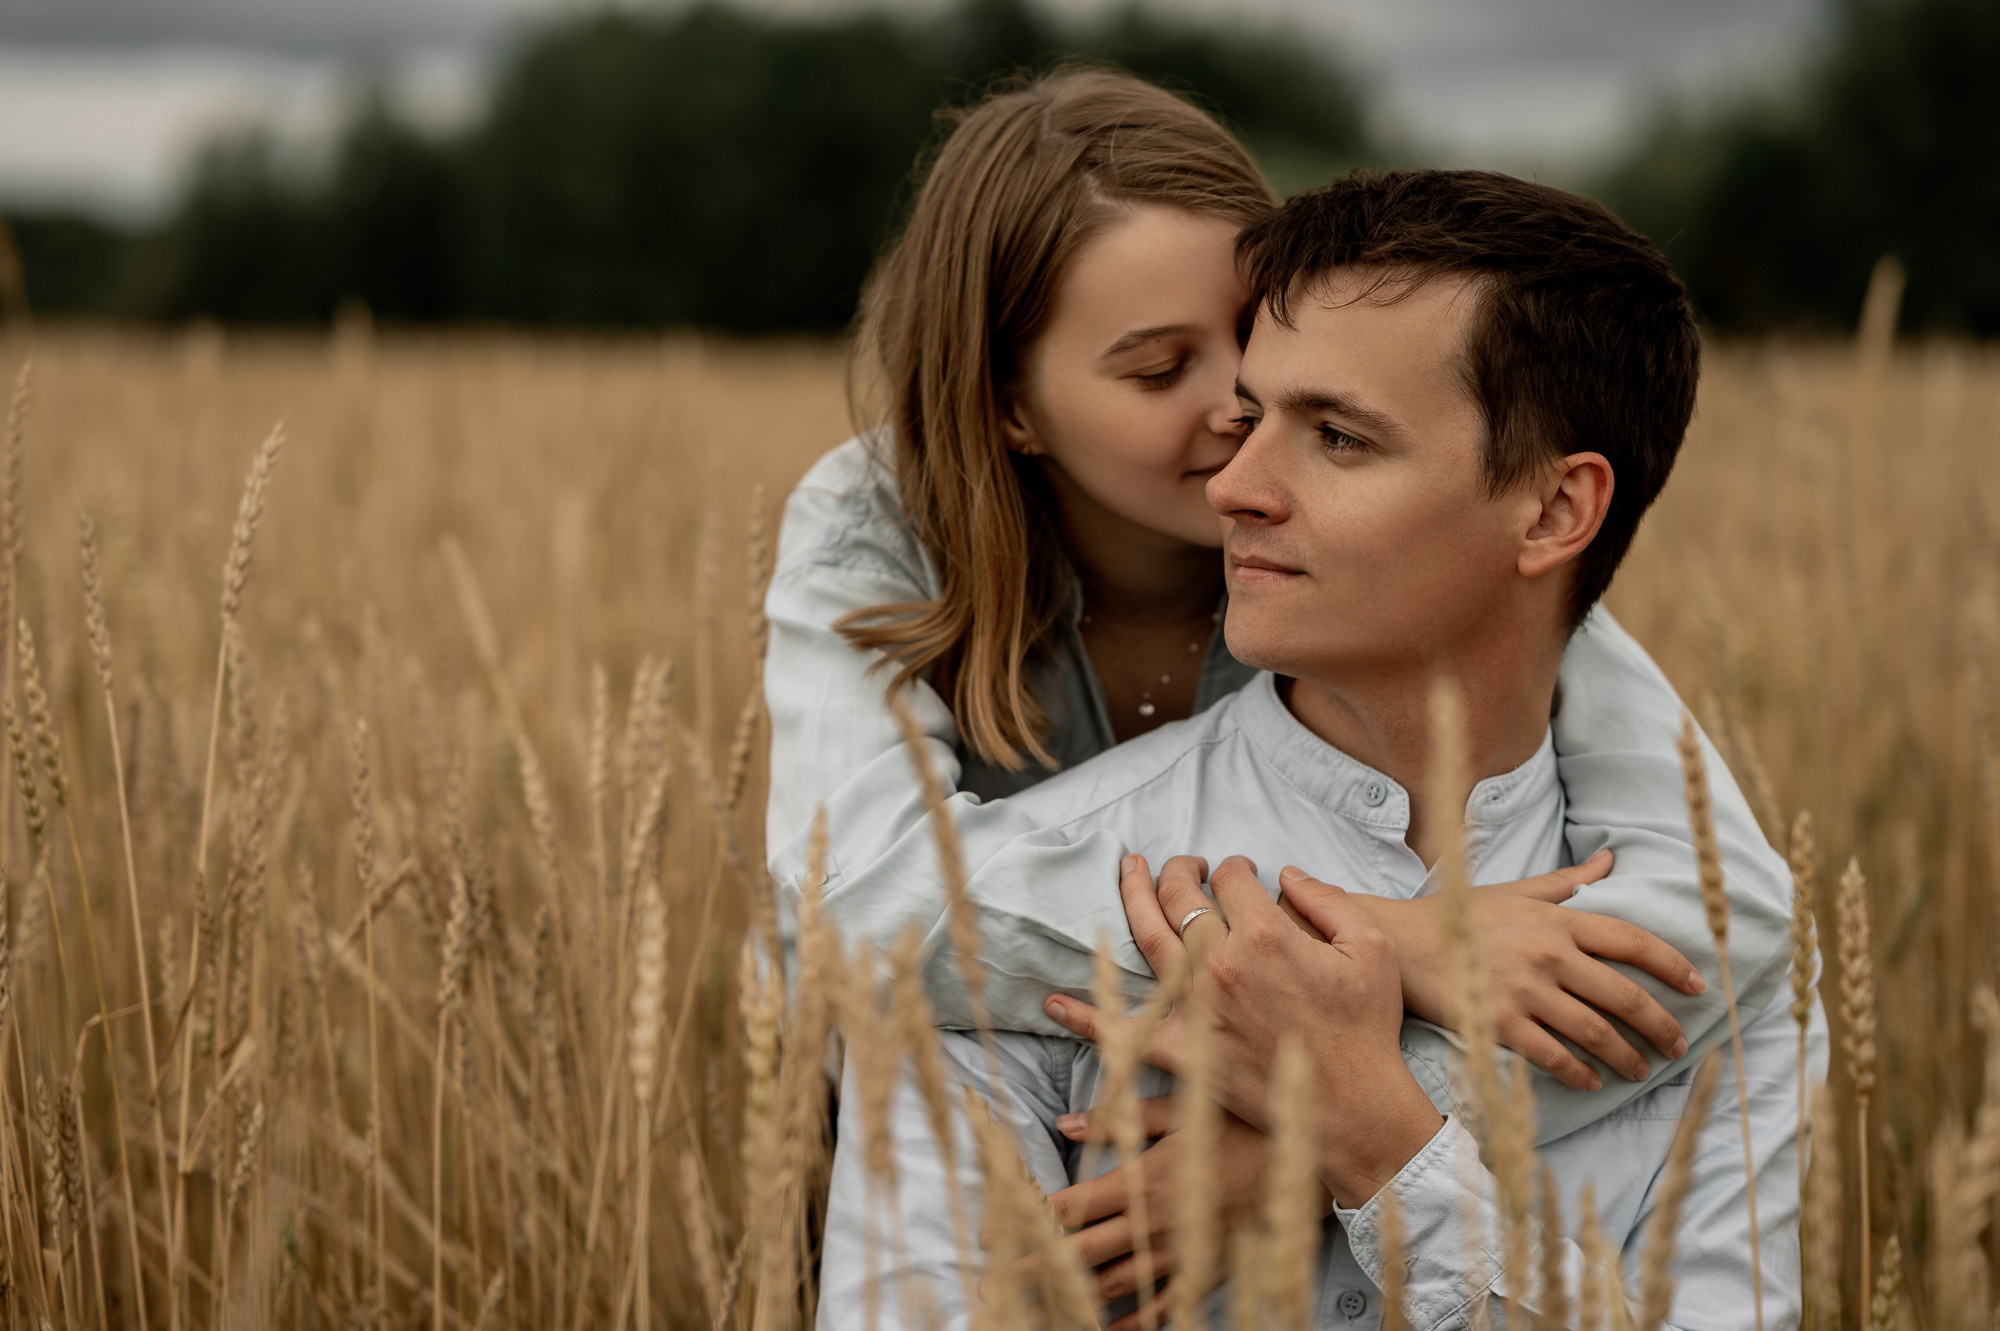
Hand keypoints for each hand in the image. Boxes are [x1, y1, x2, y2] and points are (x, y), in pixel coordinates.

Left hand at [999, 1097, 1330, 1329]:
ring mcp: (1180, 1251)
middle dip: (1031, 1270)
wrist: (1311, 1164)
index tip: (989, 1230)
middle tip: (990, 1286)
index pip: (1070, 1206)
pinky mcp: (1204, 1268)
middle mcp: (1155, 1223)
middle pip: (1079, 1253)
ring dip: (1069, 1299)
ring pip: (1113, 1285)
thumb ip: (1123, 1118)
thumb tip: (1067, 1125)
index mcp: (1145, 1180)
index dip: (1026, 1219)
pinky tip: (1110, 1330)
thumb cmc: (1248, 1123)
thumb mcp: (1186, 1107)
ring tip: (1034, 1312)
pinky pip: (1163, 1304)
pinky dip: (1133, 1321)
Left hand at [1045, 854, 1441, 1207]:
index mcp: (1266, 933)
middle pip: (1180, 896)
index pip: (1230, 878)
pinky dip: (1087, 1019)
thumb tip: (1286, 873)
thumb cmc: (1367, 1028)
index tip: (1236, 871)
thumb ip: (1327, 899)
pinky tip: (1055, 1003)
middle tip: (1179, 863)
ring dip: (1132, 898)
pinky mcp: (1184, 1052)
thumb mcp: (1370, 948)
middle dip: (1176, 869)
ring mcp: (1196, 1008)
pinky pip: (1124, 1032)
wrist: (1354, 1107)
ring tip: (1126, 874)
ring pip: (1147, 938)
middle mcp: (1221, 963)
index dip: (1232, 866)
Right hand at [1362, 849, 1705, 1089]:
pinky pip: (1552, 1056)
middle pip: (1624, 996)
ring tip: (1642, 1070)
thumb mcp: (1516, 891)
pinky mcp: (1499, 1023)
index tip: (1698, 986)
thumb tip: (1610, 859)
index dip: (1671, 964)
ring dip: (1627, 1057)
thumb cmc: (1459, 915)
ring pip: (1595, 1033)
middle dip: (1660, 1024)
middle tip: (1678, 1045)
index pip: (1631, 941)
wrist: (1400, 941)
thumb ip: (1568, 882)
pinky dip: (1579, 1074)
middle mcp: (1548, 956)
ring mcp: (1524, 992)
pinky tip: (1593, 1082)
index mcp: (1557, 921)